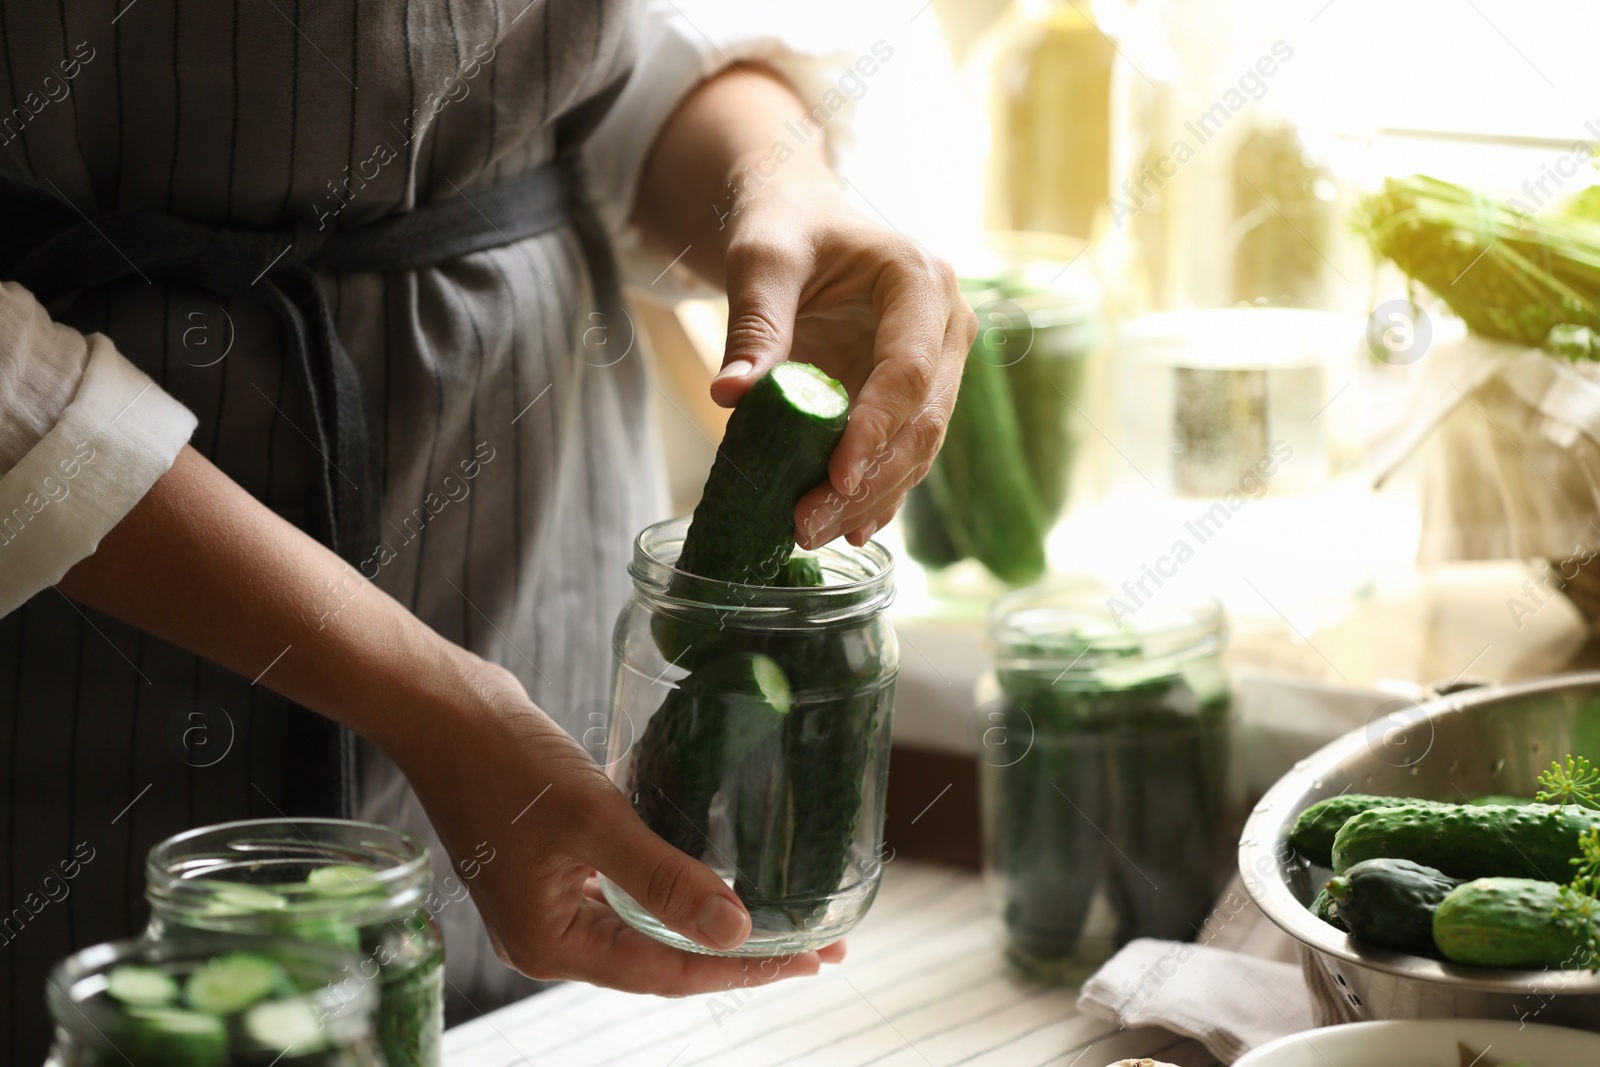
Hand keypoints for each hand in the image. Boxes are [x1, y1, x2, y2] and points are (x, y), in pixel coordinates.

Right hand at [393, 656, 846, 995]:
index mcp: (555, 942)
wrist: (440, 706)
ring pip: (648, 926)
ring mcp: (552, 898)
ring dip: (710, 919)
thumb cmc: (503, 761)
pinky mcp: (556, 861)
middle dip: (738, 951)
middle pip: (663, 959)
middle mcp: (552, 933)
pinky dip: (673, 888)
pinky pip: (628, 891)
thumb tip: (736, 931)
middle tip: (814, 944)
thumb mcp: (594, 820)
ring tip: (779, 915)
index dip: (745, 968)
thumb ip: (664, 880)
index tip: (811, 959)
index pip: (670, 973)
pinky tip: (712, 871)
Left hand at [708, 157, 975, 550]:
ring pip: (919, 446)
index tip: (836, 478)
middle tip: (808, 523)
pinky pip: (904, 451)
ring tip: (811, 532)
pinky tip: (845, 528)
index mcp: (921, 281)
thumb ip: (754, 323)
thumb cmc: (786, 227)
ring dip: (870, 498)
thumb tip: (731, 396)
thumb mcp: (761, 259)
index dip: (876, 429)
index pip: (908, 369)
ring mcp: (939, 364)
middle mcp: (946, 326)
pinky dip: (877, 493)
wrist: (802, 221)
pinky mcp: (917, 394)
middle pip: (923, 419)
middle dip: (869, 479)